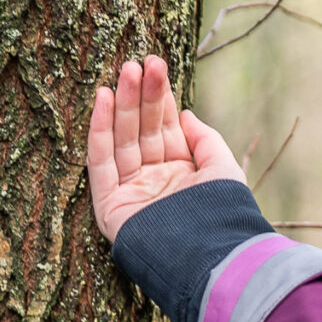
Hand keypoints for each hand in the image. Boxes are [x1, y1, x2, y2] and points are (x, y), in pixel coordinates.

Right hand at [86, 55, 245, 241]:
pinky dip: (99, 130)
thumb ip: (205, 139)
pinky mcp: (109, 205)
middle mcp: (154, 181)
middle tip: (139, 62)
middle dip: (141, 96)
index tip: (156, 64)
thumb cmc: (221, 215)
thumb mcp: (222, 168)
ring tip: (125, 70)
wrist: (207, 259)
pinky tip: (103, 99)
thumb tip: (186, 113)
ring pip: (122, 139)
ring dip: (122, 104)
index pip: (165, 128)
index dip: (160, 97)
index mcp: (180, 174)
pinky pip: (101, 161)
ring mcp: (131, 192)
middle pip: (142, 130)